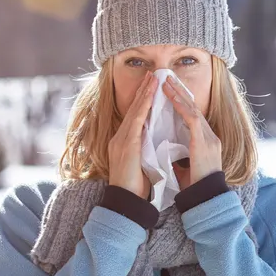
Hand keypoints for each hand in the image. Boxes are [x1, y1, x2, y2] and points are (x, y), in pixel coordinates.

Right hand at [108, 71, 156, 198]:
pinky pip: (136, 120)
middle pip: (133, 109)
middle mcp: (120, 138)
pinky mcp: (127, 144)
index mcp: (124, 143)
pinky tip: (150, 95)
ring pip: (134, 111)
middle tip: (152, 75)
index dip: (142, 101)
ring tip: (153, 78)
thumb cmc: (136, 187)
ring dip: (144, 93)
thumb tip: (156, 144)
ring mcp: (121, 140)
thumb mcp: (142, 164)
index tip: (150, 87)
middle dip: (143, 91)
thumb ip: (146, 151)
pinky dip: (143, 106)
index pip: (134, 116)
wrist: (126, 201)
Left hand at [162, 73, 221, 185]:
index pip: (193, 117)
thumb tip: (165, 153)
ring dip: (178, 94)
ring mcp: (208, 138)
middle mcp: (210, 136)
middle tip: (167, 79)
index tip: (169, 92)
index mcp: (205, 143)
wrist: (205, 198)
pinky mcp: (203, 141)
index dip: (181, 104)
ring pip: (192, 109)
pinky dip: (180, 105)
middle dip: (180, 93)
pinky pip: (192, 117)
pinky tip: (170, 96)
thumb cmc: (195, 188)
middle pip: (194, 108)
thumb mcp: (185, 168)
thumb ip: (178, 157)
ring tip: (166, 82)